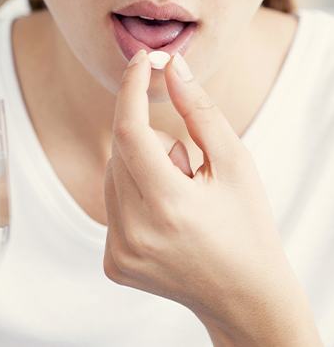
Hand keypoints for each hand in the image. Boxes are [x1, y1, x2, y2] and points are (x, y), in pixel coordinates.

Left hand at [103, 49, 303, 335]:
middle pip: (121, 151)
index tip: (141, 60)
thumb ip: (199, 111)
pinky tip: (165, 219)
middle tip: (188, 170)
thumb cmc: (247, 225)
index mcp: (168, 206)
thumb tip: (171, 66)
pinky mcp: (112, 262)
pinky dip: (133, 196)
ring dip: (141, 169)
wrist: (244, 298)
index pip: (129, 130)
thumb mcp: (236, 164)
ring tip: (180, 199)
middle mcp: (134, 232)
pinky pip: (111, 204)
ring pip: (113, 175)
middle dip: (150, 142)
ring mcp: (119, 252)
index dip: (131, 89)